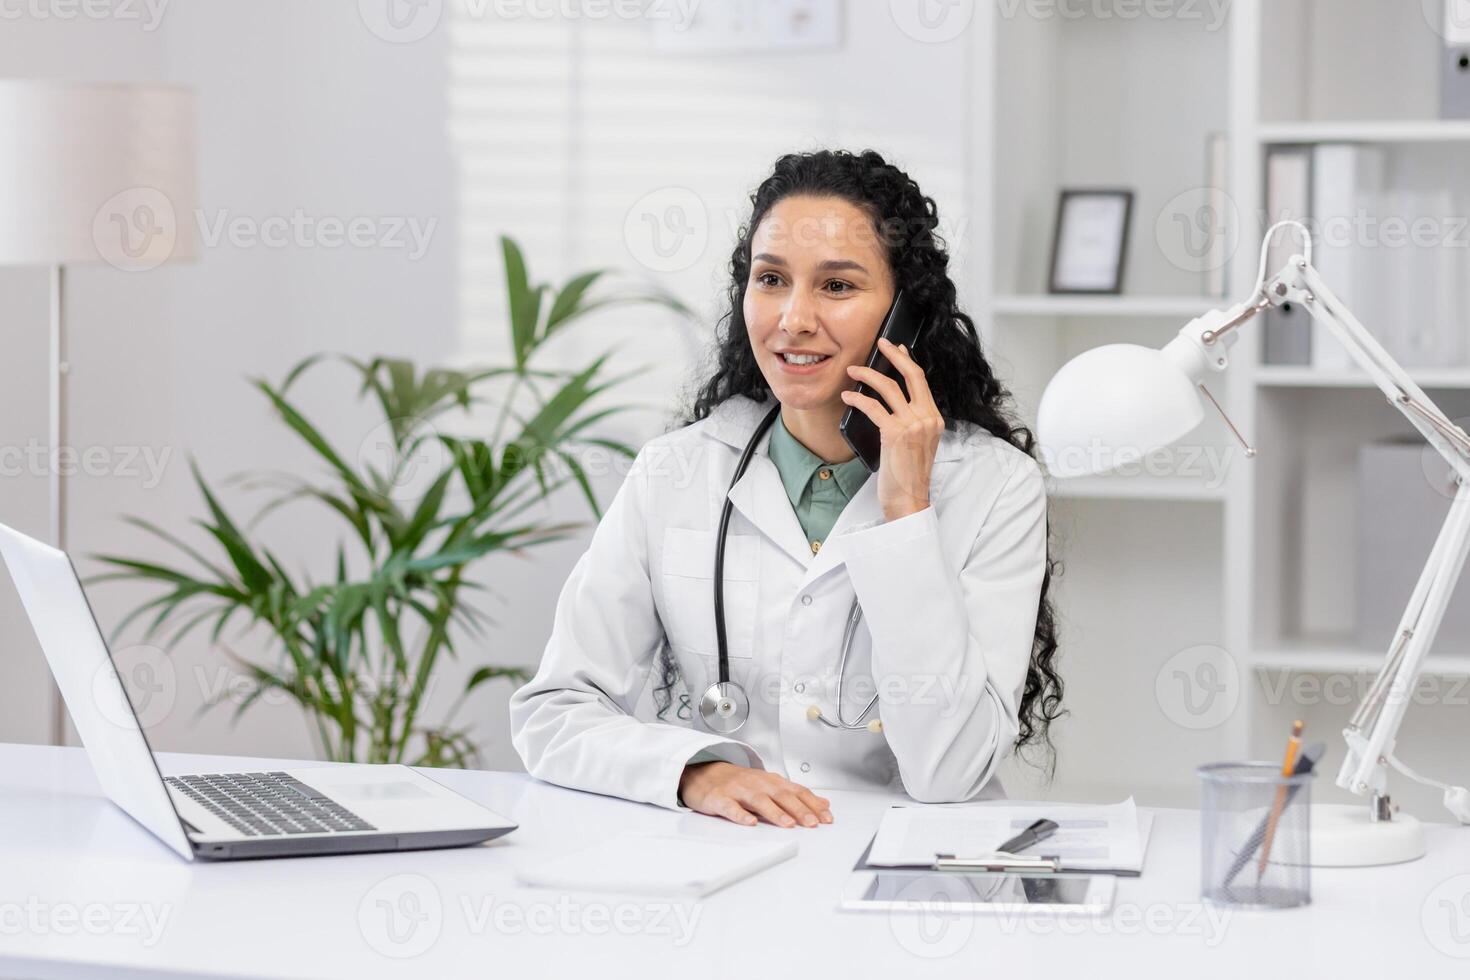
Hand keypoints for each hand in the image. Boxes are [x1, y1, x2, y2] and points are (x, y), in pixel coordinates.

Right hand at [679, 762, 832, 827]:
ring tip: (788, 824)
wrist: (703, 772)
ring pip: (759, 801)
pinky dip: (740, 815)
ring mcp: (738, 790)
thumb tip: (823, 804)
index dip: (812, 804)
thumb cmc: (739, 782)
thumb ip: (796, 795)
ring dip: (774, 812)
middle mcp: (757, 783)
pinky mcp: (720, 799)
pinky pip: (731, 807)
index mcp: (771, 781)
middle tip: (812, 823)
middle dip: (799, 809)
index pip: (796, 791)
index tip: (826, 818)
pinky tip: (749, 823)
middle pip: (781, 795)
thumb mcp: (770, 785)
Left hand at [841, 337, 943, 521]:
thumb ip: (912, 423)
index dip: (908, 362)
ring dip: (867, 374)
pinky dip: (858, 398)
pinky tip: (848, 396)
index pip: (922, 382)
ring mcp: (913, 424)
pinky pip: (873, 407)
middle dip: (894, 355)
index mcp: (935, 419)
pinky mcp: (895, 433)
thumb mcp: (917, 444)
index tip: (897, 349)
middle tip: (880, 343)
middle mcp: (927, 418)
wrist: (909, 500)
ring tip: (853, 370)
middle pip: (912, 375)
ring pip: (889, 387)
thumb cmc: (908, 476)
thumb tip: (890, 402)